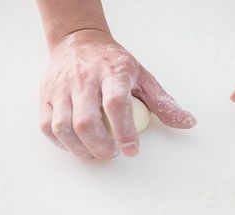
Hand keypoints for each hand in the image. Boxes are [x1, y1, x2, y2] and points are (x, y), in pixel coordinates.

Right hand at [40, 29, 196, 158]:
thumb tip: (188, 123)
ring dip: (81, 149)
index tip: (132, 151)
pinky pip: (47, 127)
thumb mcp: (143, 77)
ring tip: (96, 153)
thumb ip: (163, 102)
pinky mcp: (46, 96)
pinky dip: (63, 144)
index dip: (124, 131)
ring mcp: (61, 88)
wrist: (78, 41)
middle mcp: (84, 79)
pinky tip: (78, 146)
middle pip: (86, 121)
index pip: (116, 104)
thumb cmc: (113, 63)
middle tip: (113, 153)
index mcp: (113, 72)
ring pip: (63, 127)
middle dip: (100, 147)